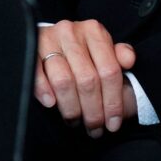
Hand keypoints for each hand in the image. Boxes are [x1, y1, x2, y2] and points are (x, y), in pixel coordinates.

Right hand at [36, 20, 137, 137]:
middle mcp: (73, 33)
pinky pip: (36, 73)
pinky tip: (52, 104)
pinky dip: (44, 90)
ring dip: (71, 107)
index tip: (113, 122)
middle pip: (87, 79)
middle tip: (94, 128)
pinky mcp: (31, 48)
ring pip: (64, 81)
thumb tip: (129, 60)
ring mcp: (50, 39)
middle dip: (93, 110)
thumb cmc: (81, 48)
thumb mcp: (103, 48)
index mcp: (95, 31)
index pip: (109, 71)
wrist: (50, 37)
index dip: (113, 101)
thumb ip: (118, 55)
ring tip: (75, 121)